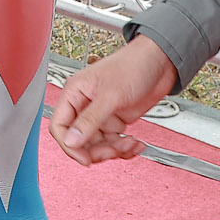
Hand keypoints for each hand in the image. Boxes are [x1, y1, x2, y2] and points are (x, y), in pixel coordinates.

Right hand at [48, 34, 179, 165]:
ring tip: (130, 143)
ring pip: (97, 145)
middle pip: (79, 140)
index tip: (85, 158)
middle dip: (96, 150)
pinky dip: (125, 148)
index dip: (69, 145)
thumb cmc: (133, 65)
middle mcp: (85, 105)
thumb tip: (71, 141)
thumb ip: (90, 120)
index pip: (59, 126)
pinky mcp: (116, 120)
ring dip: (114, 150)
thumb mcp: (111, 95)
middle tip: (113, 151)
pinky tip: (136, 143)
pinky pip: (113, 143)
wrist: (160, 62)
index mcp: (75, 93)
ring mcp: (101, 114)